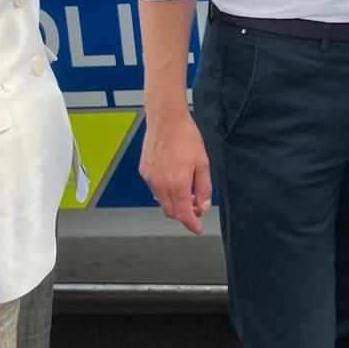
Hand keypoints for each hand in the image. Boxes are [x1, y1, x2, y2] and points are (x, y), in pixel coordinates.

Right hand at [139, 107, 212, 233]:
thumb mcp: (202, 163)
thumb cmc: (185, 137)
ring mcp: (150, 178)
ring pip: (161, 201)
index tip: (197, 228)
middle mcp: (160, 185)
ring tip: (186, 190)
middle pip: (171, 211)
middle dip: (184, 213)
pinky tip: (173, 179)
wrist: (166, 119)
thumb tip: (204, 206)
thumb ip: (204, 188)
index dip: (191, 224)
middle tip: (196, 205)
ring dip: (174, 202)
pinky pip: (154, 188)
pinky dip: (164, 190)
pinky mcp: (144, 171)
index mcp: (177, 185)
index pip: (183, 215)